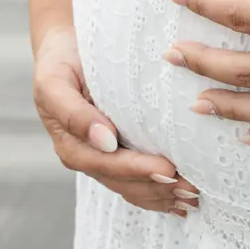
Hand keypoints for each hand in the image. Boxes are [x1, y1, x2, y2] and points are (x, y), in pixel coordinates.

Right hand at [34, 23, 198, 215]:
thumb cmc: (61, 62)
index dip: (138, 169)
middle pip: (124, 182)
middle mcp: (88, 157)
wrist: (65, 49)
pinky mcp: (118, 152)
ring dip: (163, 194)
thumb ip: (74, 113)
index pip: (107, 164)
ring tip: (193, 196)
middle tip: (192, 189)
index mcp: (71, 145)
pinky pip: (138, 180)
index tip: (168, 170)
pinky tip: (182, 199)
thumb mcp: (55, 82)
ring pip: (134, 187)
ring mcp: (103, 158)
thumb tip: (105, 141)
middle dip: (158, 188)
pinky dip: (160, 191)